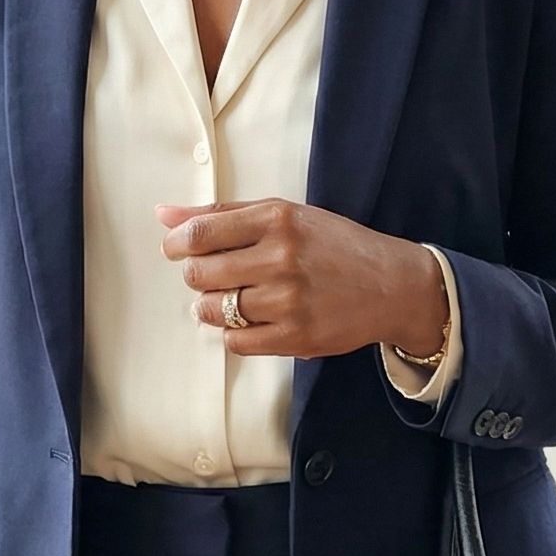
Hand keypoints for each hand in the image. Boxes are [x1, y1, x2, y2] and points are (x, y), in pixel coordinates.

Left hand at [156, 200, 447, 359]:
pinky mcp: (297, 337)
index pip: (199, 233)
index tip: (176, 249)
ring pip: (212, 310)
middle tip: (213, 275)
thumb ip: (223, 215)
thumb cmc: (333, 245)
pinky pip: (236, 341)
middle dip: (196, 276)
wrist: (392, 285)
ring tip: (232, 298)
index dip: (177, 244)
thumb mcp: (284, 216)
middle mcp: (281, 258)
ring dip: (211, 306)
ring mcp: (288, 300)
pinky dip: (234, 333)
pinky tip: (251, 320)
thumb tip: (163, 214)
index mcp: (276, 220)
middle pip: (199, 273)